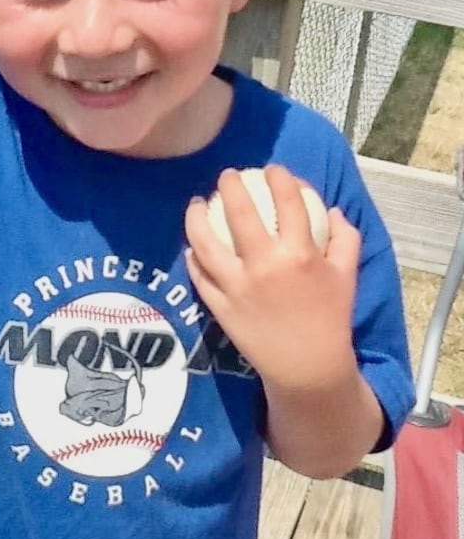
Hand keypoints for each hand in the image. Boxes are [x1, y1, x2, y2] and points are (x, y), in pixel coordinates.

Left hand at [184, 165, 360, 394]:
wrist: (307, 368)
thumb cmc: (330, 320)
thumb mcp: (346, 277)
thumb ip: (344, 240)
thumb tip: (332, 211)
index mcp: (300, 254)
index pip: (288, 201)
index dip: (280, 178)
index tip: (272, 169)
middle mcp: (265, 266)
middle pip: (240, 213)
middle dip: (230, 185)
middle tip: (227, 175)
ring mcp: (237, 287)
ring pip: (206, 242)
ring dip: (196, 217)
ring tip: (196, 204)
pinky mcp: (220, 307)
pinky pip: (200, 275)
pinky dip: (193, 257)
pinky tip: (192, 245)